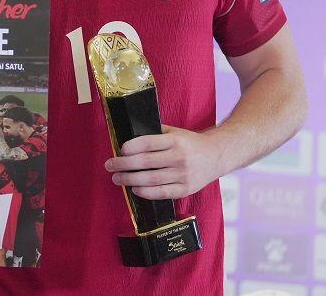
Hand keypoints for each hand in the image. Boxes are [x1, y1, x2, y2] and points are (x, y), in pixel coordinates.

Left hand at [104, 125, 222, 199]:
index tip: (120, 149)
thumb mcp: (175, 132)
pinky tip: (134, 189)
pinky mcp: (186, 189)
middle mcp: (179, 157)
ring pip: (151, 179)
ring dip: (130, 179)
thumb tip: (129, 139)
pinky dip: (146, 192)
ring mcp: (183, 175)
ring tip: (117, 178)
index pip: (148, 143)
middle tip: (109, 166)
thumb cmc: (190, 143)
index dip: (131, 147)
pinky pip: (162, 193)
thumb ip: (155, 133)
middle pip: (146, 162)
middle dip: (123, 164)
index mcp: (175, 141)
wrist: (216, 155)